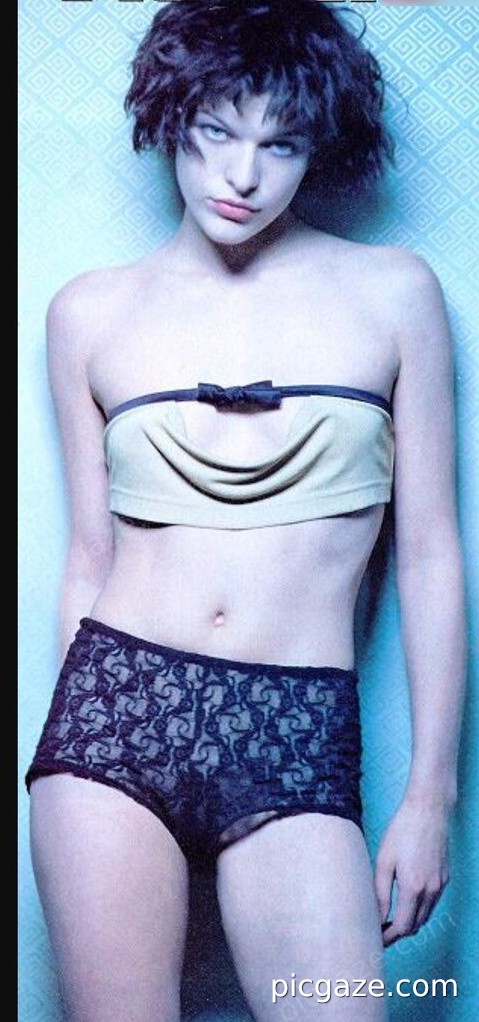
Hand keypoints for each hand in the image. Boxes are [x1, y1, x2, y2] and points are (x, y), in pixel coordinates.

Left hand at [374, 797, 450, 946]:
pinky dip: (420, 909)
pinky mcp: (445, 878)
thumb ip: (380, 893)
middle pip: (415, 925)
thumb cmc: (402, 831)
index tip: (376, 939)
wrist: (428, 811)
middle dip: (398, 933)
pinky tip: (406, 901)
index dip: (388, 937)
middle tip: (380, 931)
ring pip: (425, 916)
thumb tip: (377, 917)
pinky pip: (432, 902)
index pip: (402, 927)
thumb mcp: (384, 860)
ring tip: (390, 919)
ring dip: (410, 922)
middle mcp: (430, 891)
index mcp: (413, 888)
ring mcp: (440, 885)